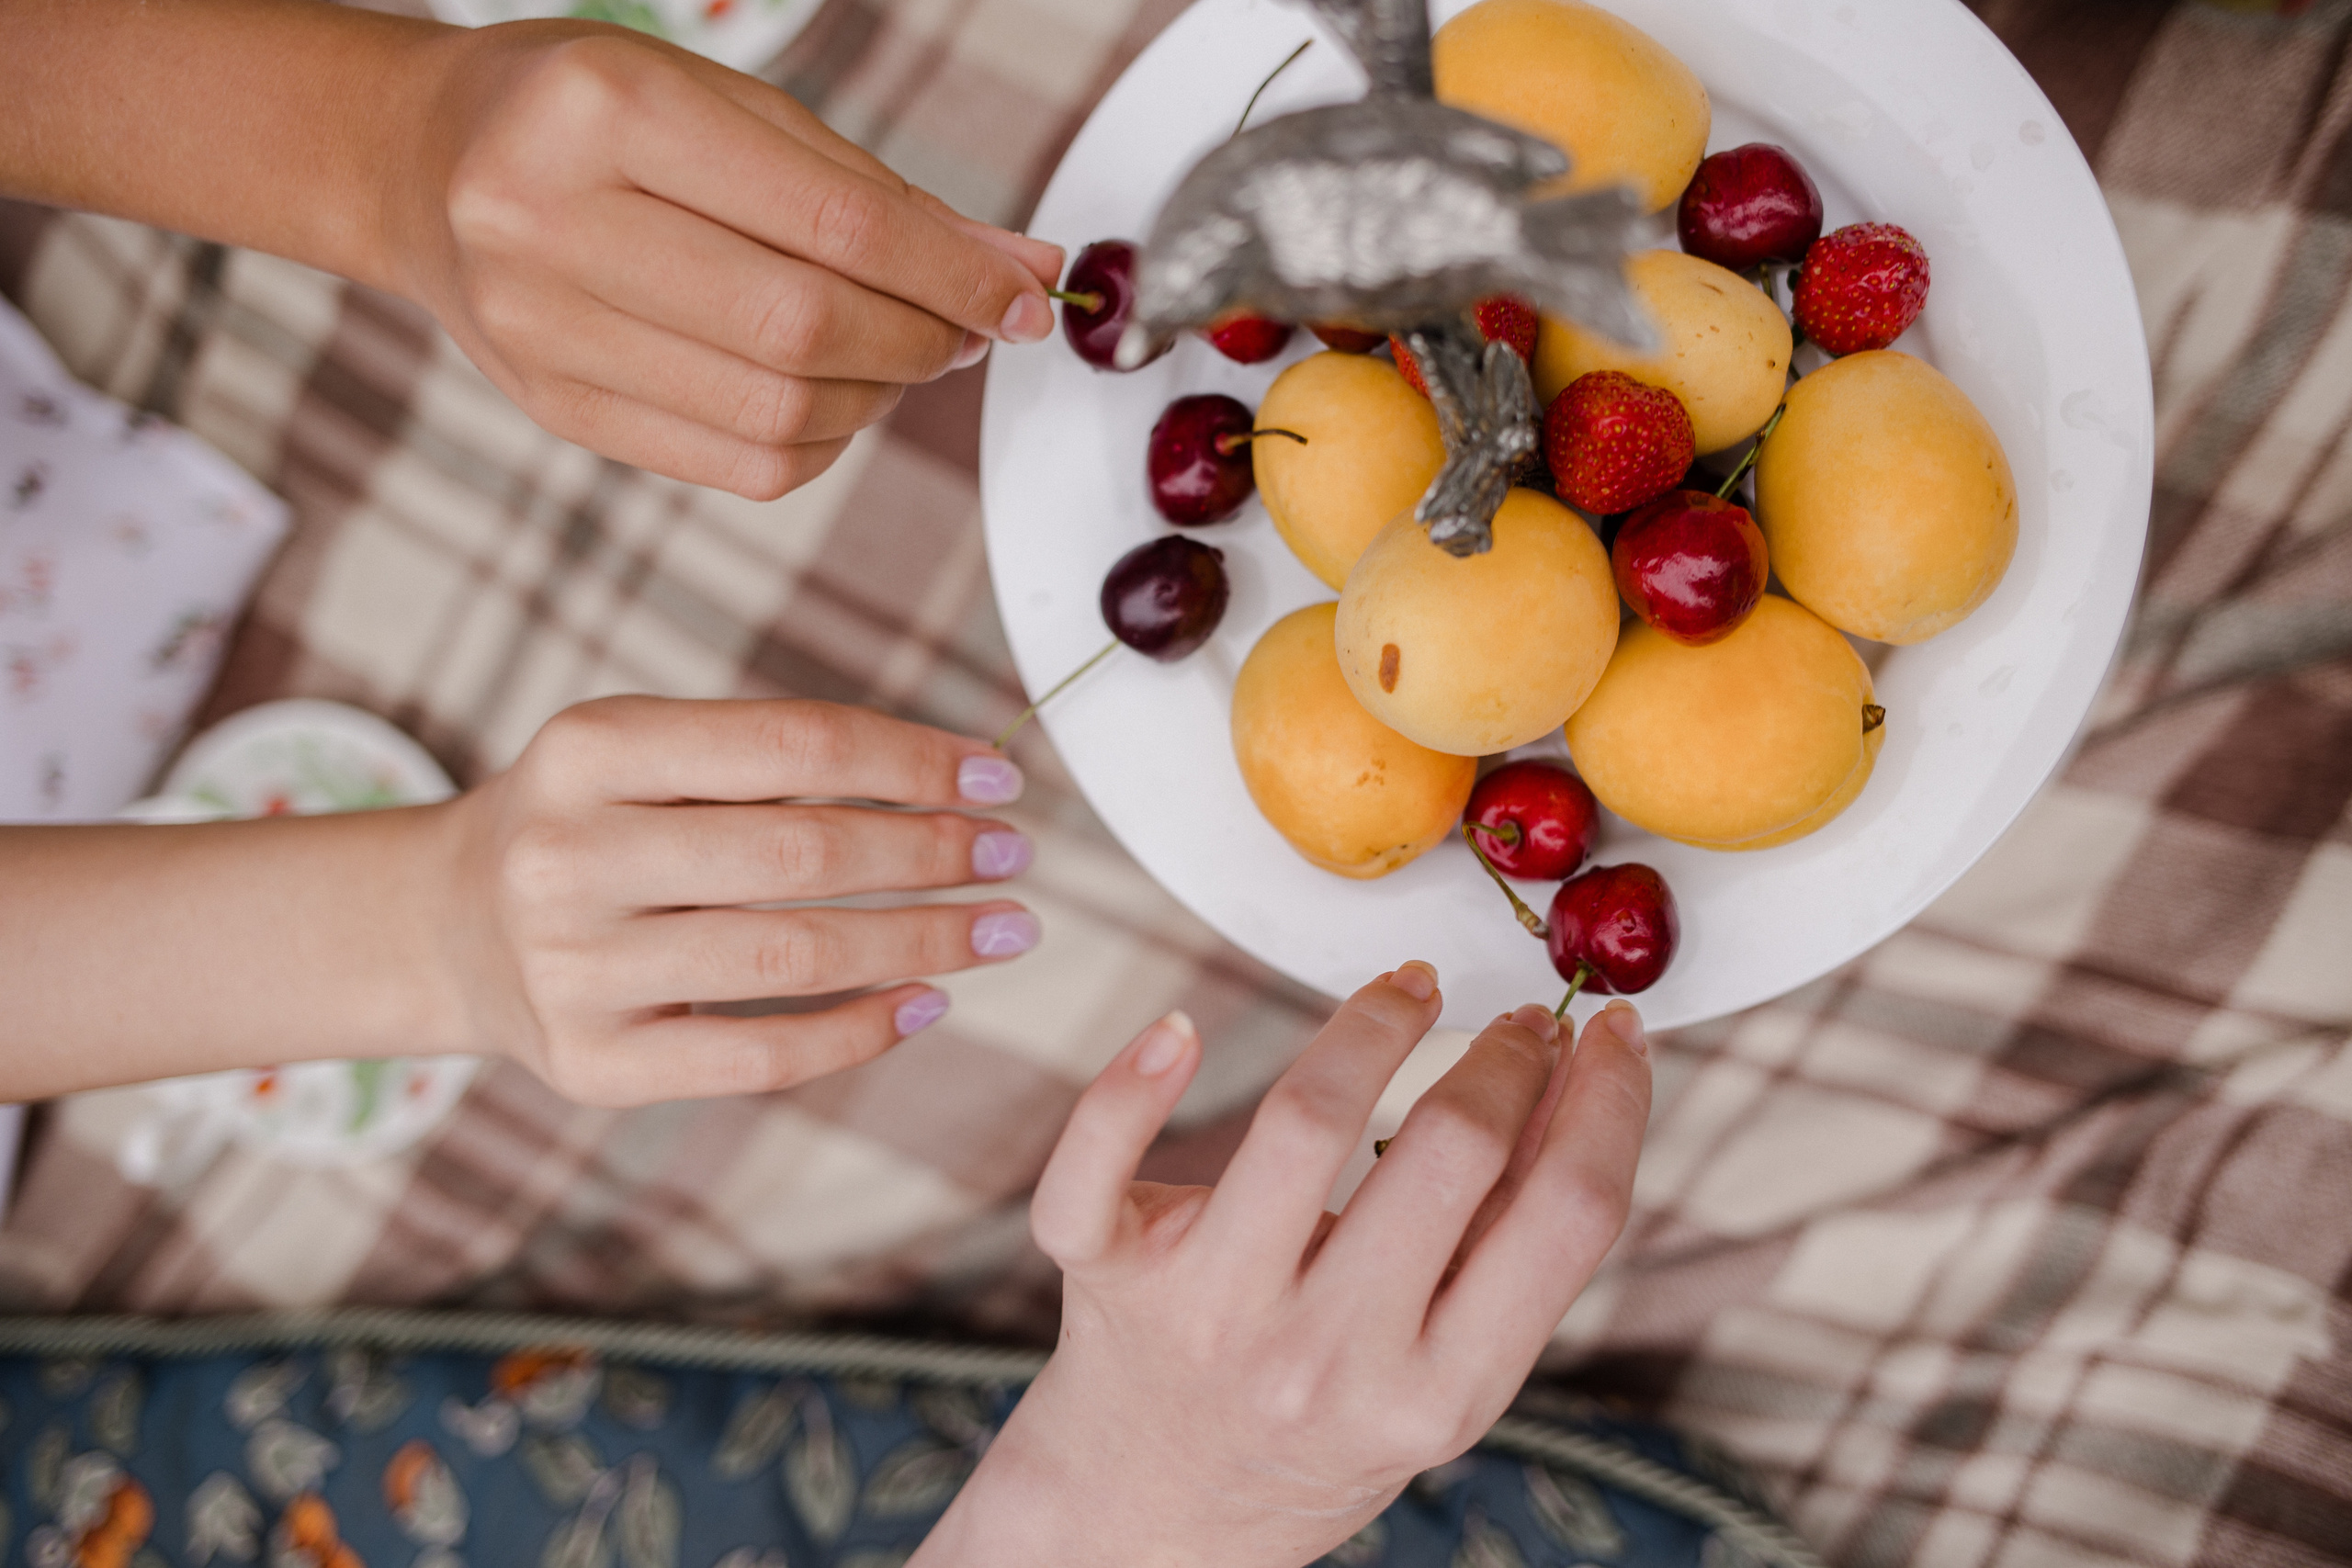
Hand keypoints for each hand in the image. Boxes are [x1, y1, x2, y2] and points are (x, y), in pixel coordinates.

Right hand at [390, 22, 1063, 498]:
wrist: (427, 165)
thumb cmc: (586, 118)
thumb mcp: (730, 107)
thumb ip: (875, 191)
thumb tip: (1018, 269)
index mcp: (604, 110)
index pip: (830, 221)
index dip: (951, 274)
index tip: (1020, 298)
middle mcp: (551, 218)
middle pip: (803, 327)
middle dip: (922, 338)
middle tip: (966, 327)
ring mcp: (541, 326)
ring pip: (779, 412)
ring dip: (879, 396)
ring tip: (901, 352)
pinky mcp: (554, 407)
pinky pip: (739, 465)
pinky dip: (823, 441)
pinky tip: (835, 394)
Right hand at [436, 695, 1040, 1105]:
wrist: (451, 927)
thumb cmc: (593, 824)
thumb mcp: (646, 753)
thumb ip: (776, 759)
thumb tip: (963, 777)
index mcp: (589, 748)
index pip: (791, 745)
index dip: (912, 762)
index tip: (999, 777)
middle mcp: (567, 857)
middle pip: (799, 855)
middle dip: (933, 855)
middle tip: (1015, 858)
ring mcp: (572, 971)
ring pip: (791, 959)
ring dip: (923, 942)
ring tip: (1000, 929)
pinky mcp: (591, 1066)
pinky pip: (758, 1057)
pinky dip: (859, 1031)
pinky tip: (927, 1001)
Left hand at [914, 965, 1652, 1567]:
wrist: (1151, 1513)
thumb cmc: (1313, 1429)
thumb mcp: (1438, 1383)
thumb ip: (1505, 1259)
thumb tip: (1579, 1087)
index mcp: (1436, 1396)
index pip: (1564, 1217)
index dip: (1609, 1102)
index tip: (1618, 1034)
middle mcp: (1325, 1361)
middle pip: (1448, 1152)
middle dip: (1504, 1057)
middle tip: (1519, 1020)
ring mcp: (1210, 1313)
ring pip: (1304, 1122)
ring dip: (1373, 1027)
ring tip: (1411, 992)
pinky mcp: (1107, 1273)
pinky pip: (1097, 1165)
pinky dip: (1130, 1089)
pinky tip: (1179, 1034)